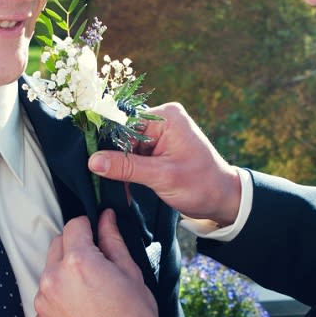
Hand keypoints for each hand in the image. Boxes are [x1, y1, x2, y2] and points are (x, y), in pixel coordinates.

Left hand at [35, 210, 162, 316]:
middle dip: (76, 247)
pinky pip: (48, 295)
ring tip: (92, 291)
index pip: (74, 225)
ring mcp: (44, 301)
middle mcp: (54, 278)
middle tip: (99, 265)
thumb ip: (113, 240)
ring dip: (66, 271)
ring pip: (51, 270)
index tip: (98, 235)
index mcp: (77, 261)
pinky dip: (61, 295)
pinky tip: (83, 308)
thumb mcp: (130, 272)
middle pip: (58, 244)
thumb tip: (106, 218)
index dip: (89, 226)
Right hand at [88, 102, 241, 226]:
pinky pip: (134, 155)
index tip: (92, 161)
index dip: (107, 142)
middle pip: (123, 134)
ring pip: (126, 147)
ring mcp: (160, 134)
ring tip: (116, 186)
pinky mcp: (158, 148)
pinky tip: (124, 186)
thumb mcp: (162, 176)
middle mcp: (162, 119)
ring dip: (120, 167)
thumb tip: (93, 160)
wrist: (222, 199)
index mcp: (166, 117)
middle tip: (102, 178)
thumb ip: (127, 167)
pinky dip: (128, 171)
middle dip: (114, 157)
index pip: (125, 123)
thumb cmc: (201, 185)